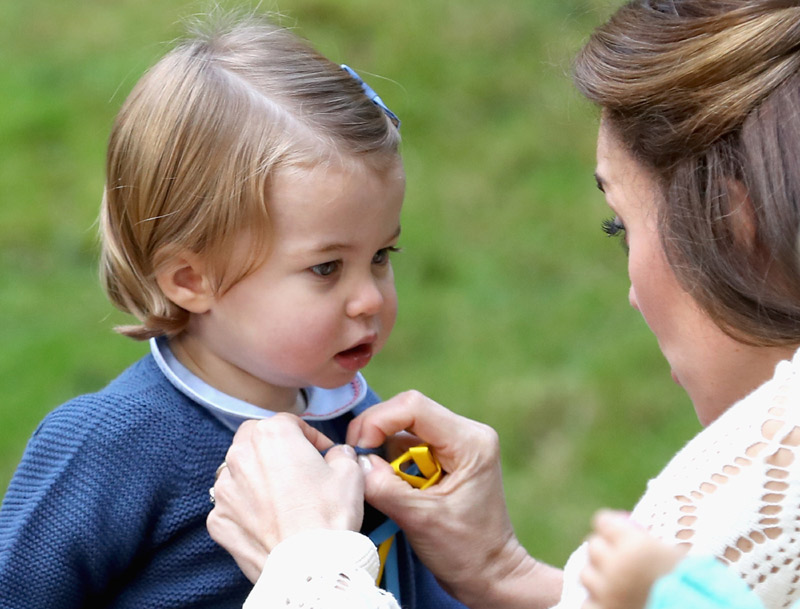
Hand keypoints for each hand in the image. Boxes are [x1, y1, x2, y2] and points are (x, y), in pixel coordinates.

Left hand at [207, 414, 364, 582]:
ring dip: (256, 478)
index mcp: (272, 434)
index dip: (311, 437)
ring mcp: (225, 489)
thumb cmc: (328, 513)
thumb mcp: (350, 471)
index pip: (290, 423)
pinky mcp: (218, 519)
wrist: (309, 565)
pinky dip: (246, 509)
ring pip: (239, 472)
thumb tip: (337, 455)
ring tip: (281, 498)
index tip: (323, 454)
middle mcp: (240, 455)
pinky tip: (267, 521)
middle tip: (297, 469)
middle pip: (256, 440)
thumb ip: (341, 453)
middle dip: (275, 450)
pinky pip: (231, 505)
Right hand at [347, 391, 561, 608]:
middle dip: (376, 434)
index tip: (359, 450)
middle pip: (406, 412)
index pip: (413, 407)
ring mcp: (457, 443)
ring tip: (379, 482)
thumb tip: (357, 462)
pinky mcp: (446, 455)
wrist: (490, 574)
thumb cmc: (466, 551)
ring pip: (404, 428)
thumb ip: (385, 487)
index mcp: (470, 441)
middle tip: (359, 465)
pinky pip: (408, 444)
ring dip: (383, 451)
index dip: (378, 421)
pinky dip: (391, 461)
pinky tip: (391, 485)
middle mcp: (466, 433)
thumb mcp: (420, 520)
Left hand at [581, 510, 686, 608]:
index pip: (602, 521)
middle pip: (593, 546)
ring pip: (586, 573)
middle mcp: (616, 565)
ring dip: (597, 576)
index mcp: (634, 543)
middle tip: (616, 559)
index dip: (609, 527)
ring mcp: (606, 591)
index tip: (614, 532)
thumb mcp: (670, 554)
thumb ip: (642, 541)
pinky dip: (595, 601)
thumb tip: (621, 529)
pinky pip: (587, 602)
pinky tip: (608, 601)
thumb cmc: (691, 584)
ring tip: (614, 583)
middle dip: (604, 550)